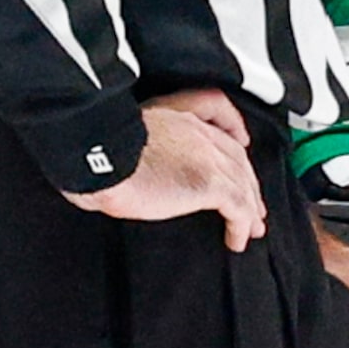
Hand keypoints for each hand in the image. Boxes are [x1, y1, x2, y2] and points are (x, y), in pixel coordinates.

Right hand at [62, 86, 265, 249]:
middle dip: (247, 179)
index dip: (233, 125)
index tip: (241, 138)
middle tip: (251, 201)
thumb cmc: (97, 147)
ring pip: (242, 181)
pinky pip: (237, 206)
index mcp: (173, 112)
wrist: (98, 154)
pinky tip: (237, 239)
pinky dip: (242, 224)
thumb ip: (137, 140)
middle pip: (235, 154)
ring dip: (250, 206)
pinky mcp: (208, 182)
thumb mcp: (120, 132)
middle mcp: (195, 129)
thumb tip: (135, 162)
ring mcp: (205, 154)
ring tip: (250, 228)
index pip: (215, 108)